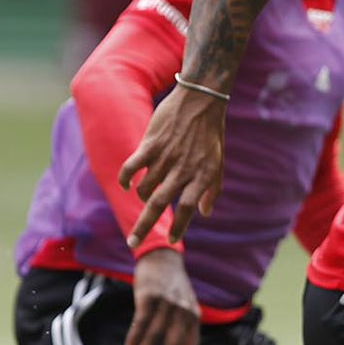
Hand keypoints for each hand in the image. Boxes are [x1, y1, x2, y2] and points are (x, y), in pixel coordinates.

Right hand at [118, 82, 228, 245]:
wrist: (201, 100)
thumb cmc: (210, 134)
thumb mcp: (218, 163)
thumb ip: (212, 190)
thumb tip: (205, 213)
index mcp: (202, 176)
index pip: (187, 208)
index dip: (179, 226)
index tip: (171, 240)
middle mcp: (183, 169)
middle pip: (160, 204)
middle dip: (144, 227)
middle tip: (133, 244)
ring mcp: (165, 157)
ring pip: (145, 187)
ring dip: (141, 195)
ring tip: (143, 193)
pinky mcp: (151, 144)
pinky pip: (132, 167)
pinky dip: (126, 178)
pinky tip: (125, 185)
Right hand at [125, 248, 200, 344]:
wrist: (163, 258)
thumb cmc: (173, 288)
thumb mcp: (186, 305)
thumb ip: (184, 326)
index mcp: (194, 317)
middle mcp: (183, 311)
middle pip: (174, 344)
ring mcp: (166, 303)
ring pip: (155, 334)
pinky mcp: (150, 296)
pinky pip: (142, 320)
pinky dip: (135, 336)